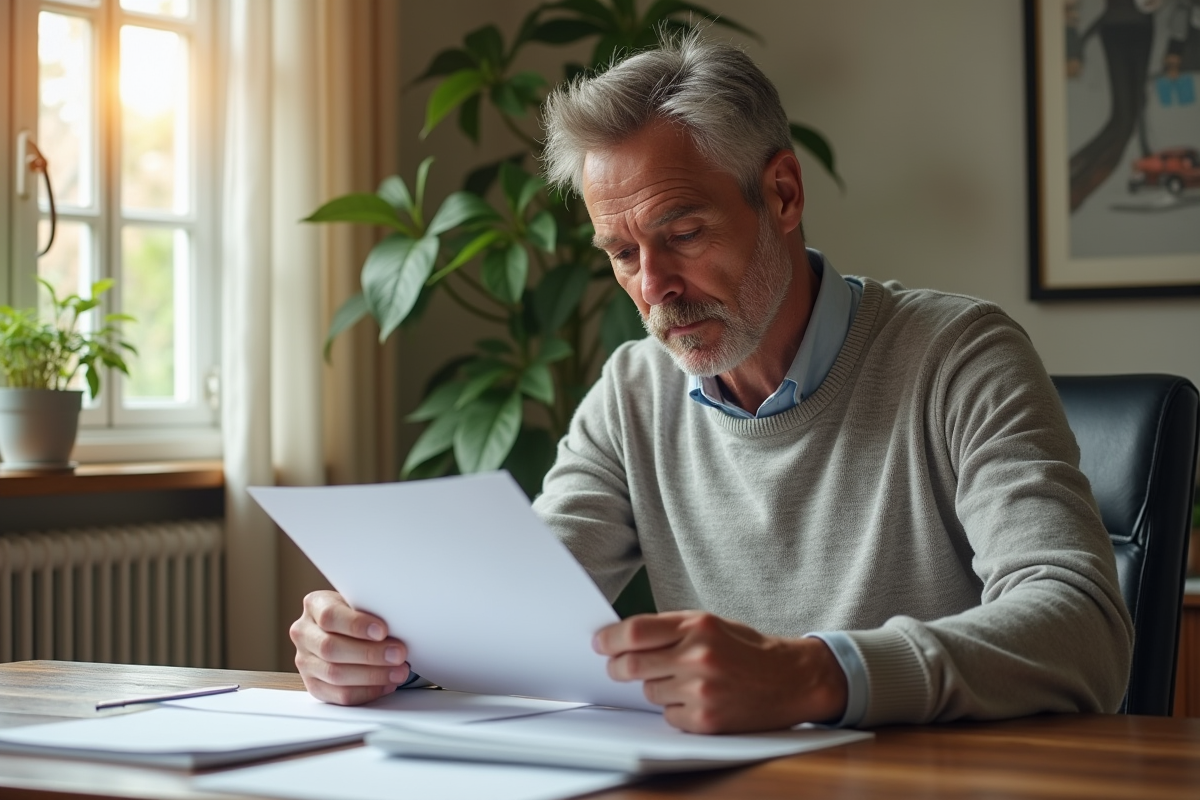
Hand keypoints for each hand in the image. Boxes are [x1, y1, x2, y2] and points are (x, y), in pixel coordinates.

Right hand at [290, 590, 410, 704]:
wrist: (346, 629)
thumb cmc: (358, 614)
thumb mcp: (362, 602)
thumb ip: (372, 610)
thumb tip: (399, 624)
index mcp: (315, 605)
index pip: (329, 616)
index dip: (356, 625)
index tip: (382, 631)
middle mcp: (304, 633)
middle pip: (330, 648)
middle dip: (369, 653)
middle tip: (398, 654)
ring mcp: (305, 661)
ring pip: (334, 674)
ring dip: (372, 675)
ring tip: (398, 672)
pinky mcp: (314, 685)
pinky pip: (340, 695)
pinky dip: (367, 692)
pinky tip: (386, 684)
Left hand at [593, 611, 847, 733]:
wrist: (793, 678)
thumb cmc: (748, 649)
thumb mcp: (711, 623)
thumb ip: (670, 629)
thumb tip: (624, 638)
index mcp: (698, 626)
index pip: (635, 632)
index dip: (610, 639)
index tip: (600, 643)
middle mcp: (698, 657)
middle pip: (631, 665)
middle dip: (618, 667)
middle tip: (618, 667)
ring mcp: (702, 691)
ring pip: (649, 692)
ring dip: (656, 687)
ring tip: (682, 680)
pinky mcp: (707, 720)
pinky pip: (668, 716)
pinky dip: (675, 709)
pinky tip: (697, 699)